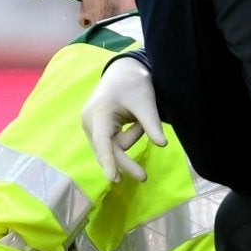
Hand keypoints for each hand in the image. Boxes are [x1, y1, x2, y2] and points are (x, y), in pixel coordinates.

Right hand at [83, 55, 164, 182]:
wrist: (122, 71)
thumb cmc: (134, 84)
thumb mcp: (146, 103)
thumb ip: (151, 124)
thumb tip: (162, 145)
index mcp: (100, 113)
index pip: (104, 142)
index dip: (109, 161)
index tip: (113, 178)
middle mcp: (89, 121)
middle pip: (107, 150)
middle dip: (125, 162)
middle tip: (144, 178)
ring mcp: (90, 125)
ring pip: (110, 147)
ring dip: (129, 139)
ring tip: (138, 120)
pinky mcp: (95, 128)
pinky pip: (111, 142)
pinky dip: (126, 137)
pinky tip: (132, 123)